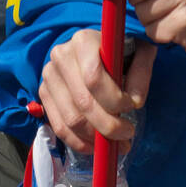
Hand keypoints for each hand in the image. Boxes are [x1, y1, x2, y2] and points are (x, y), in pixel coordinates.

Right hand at [40, 28, 156, 154]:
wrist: (97, 49)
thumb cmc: (121, 51)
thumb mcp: (140, 52)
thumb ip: (141, 72)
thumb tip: (135, 101)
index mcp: (83, 40)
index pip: (93, 78)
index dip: (114, 99)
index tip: (132, 106)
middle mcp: (61, 56)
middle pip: (82, 102)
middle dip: (108, 125)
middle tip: (127, 133)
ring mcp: (49, 76)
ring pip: (71, 119)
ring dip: (95, 138)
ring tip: (116, 142)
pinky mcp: (44, 94)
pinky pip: (59, 127)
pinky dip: (80, 142)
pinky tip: (97, 145)